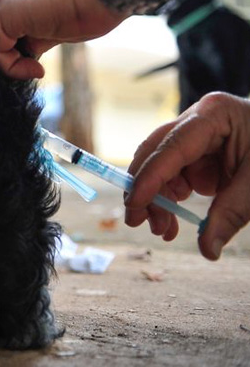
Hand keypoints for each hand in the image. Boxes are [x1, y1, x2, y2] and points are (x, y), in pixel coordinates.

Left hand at [0, 0, 125, 78]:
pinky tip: (36, 69)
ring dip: (10, 51)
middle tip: (29, 54)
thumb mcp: (68, 2)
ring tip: (35, 65)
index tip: (39, 37)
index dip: (16, 18)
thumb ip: (42, 21)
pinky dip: (11, 65)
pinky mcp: (5, 10)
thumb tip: (30, 47)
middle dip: (6, 34)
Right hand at [125, 92, 249, 259]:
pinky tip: (170, 222)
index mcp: (213, 115)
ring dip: (156, 201)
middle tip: (138, 222)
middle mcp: (196, 122)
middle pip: (155, 154)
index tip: (135, 205)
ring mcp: (194, 139)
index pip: (172, 147)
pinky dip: (169, 201)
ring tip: (163, 231)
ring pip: (160, 170)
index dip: (149, 176)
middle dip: (145, 189)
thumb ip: (231, 214)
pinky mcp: (196, 156)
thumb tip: (208, 251)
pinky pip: (173, 178)